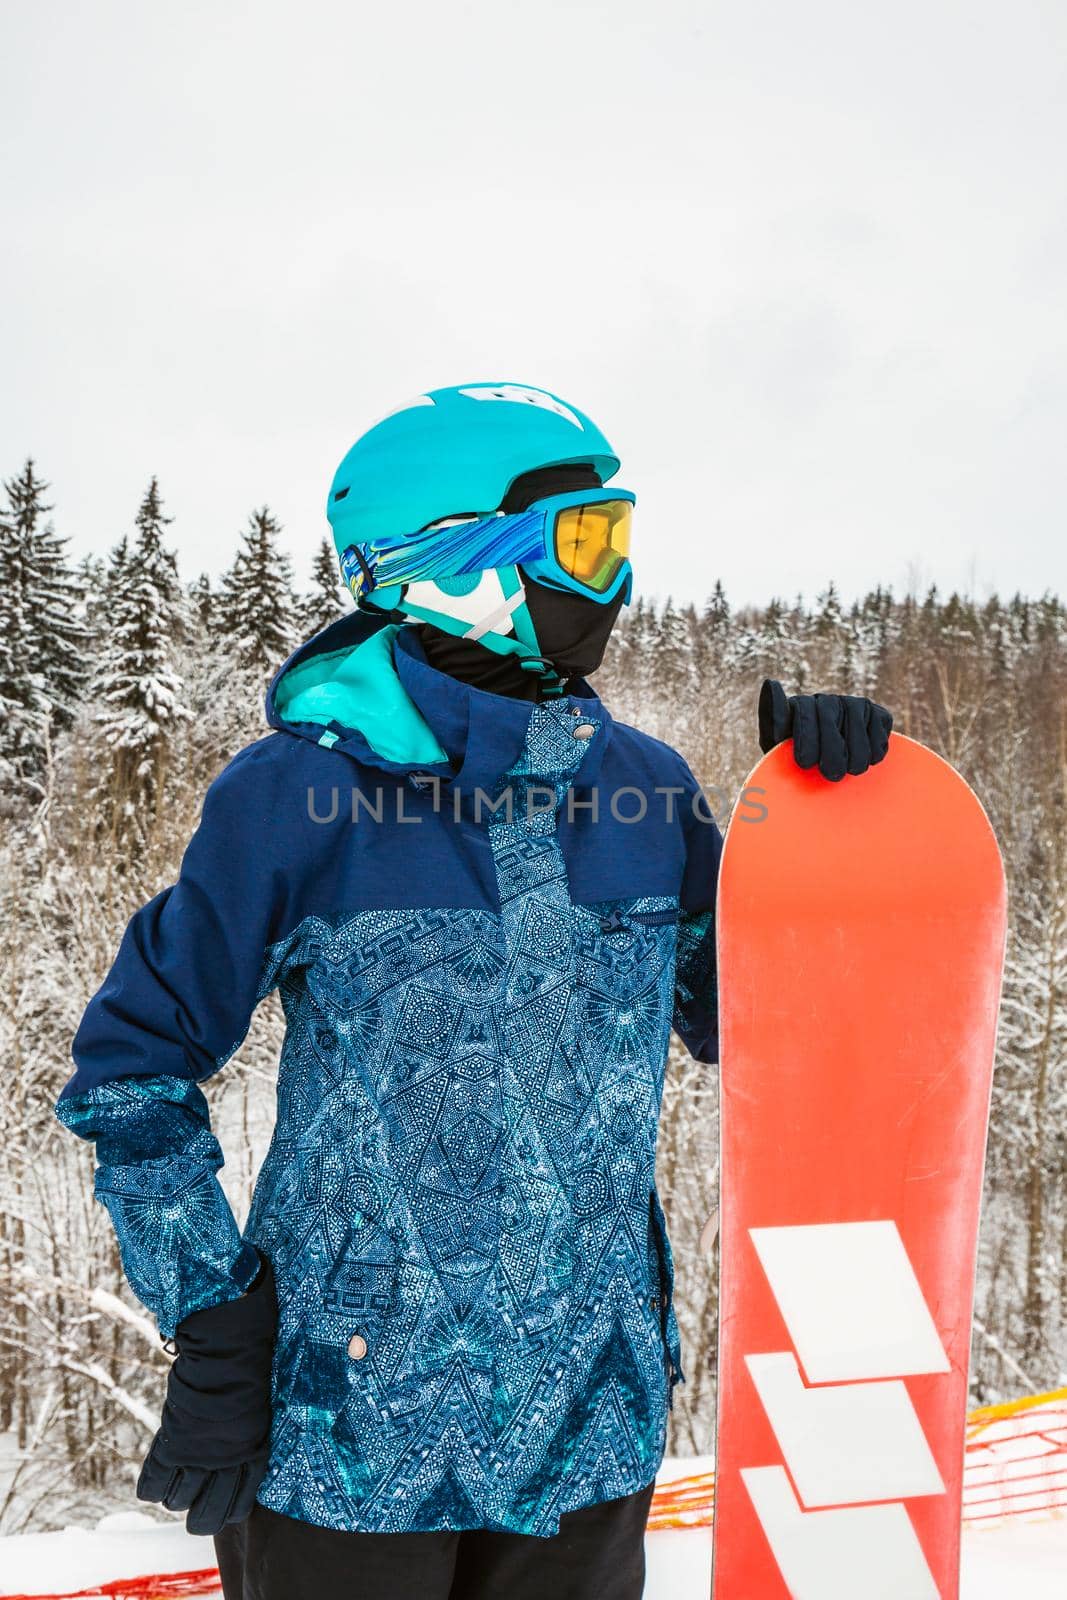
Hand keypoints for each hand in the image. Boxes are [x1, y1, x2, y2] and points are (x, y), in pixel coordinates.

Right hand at [137, 1250, 276, 1535]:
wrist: (231, 1339)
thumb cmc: (251, 1362)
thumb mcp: (259, 1405)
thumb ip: (248, 1433)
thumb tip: (238, 1446)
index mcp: (255, 1452)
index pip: (239, 1506)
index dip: (226, 1508)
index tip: (218, 1501)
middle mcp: (229, 1462)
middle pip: (207, 1519)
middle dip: (197, 1515)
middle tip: (192, 1500)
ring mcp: (200, 1455)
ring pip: (178, 1504)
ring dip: (174, 1494)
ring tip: (176, 1479)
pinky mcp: (174, 1443)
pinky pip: (153, 1484)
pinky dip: (151, 1485)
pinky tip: (155, 1478)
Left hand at [758, 678, 892, 781]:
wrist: (827, 777)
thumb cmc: (798, 761)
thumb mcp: (777, 745)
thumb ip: (774, 718)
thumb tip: (771, 683)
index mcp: (800, 706)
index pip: (804, 710)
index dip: (807, 737)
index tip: (805, 763)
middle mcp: (827, 701)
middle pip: (831, 716)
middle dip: (832, 749)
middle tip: (831, 774)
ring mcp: (854, 705)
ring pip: (857, 721)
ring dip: (856, 751)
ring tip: (850, 771)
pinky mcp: (878, 714)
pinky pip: (880, 725)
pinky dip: (875, 746)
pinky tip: (867, 760)